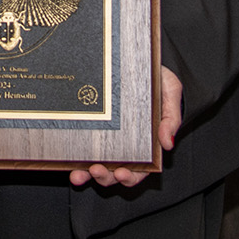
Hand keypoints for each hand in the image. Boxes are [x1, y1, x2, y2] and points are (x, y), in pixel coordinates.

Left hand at [70, 66, 181, 187]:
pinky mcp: (91, 127)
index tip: (122, 173)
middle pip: (114, 173)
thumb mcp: (170, 94)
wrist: (140, 62)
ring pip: (94, 166)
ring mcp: (105, 139)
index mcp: (144, 145)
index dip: (130, 176)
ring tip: (78, 174)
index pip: (139, 170)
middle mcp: (123, 146)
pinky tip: (67, 159)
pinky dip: (74, 157)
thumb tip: (168, 143)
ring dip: (85, 174)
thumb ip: (171, 119)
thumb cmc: (159, 81)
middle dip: (104, 176)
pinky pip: (81, 147)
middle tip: (96, 170)